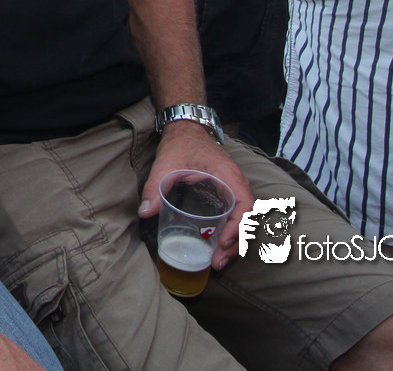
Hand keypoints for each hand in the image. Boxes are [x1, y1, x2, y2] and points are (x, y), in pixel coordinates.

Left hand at [139, 124, 253, 270]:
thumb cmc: (181, 144)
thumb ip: (155, 187)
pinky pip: (237, 217)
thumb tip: (144, 212)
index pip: (245, 204)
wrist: (187, 130)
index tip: (223, 241)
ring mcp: (235, 190)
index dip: (239, 225)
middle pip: (248, 219)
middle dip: (236, 243)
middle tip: (217, 262)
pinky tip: (217, 248)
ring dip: (235, 243)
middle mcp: (237, 184)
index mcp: (228, 175)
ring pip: (244, 221)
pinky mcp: (228, 195)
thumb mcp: (166, 164)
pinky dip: (231, 234)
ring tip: (217, 262)